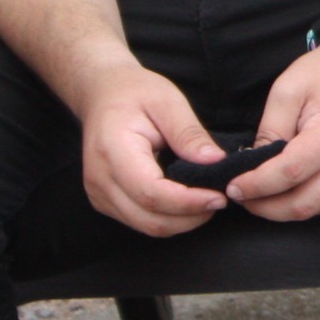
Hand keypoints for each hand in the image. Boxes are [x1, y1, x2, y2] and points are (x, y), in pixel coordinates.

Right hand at [71, 59, 228, 236]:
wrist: (102, 94)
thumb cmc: (135, 93)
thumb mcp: (168, 101)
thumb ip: (189, 133)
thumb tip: (215, 161)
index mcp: (113, 151)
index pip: (151, 193)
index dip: (188, 202)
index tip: (219, 198)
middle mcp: (100, 179)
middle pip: (149, 218)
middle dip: (190, 217)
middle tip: (221, 200)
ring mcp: (99, 193)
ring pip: (145, 225)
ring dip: (181, 222)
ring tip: (208, 201)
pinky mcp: (105, 200)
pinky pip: (140, 220)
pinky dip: (168, 218)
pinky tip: (188, 202)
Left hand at [229, 28, 319, 220]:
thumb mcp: (287, 90)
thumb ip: (269, 131)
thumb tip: (252, 168)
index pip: (291, 172)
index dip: (258, 185)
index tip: (233, 187)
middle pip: (306, 203)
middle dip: (268, 208)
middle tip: (242, 197)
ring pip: (318, 208)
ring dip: (284, 210)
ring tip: (258, 197)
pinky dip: (303, 202)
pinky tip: (283, 191)